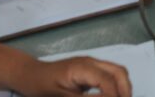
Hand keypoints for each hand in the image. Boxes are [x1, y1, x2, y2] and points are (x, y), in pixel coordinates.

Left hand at [15, 55, 131, 96]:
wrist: (28, 75)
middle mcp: (91, 62)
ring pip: (117, 72)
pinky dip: (115, 86)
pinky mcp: (89, 69)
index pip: (108, 81)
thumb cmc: (41, 87)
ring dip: (123, 87)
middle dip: (126, 90)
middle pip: (119, 72)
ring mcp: (91, 64)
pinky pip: (109, 75)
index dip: (115, 96)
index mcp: (83, 68)